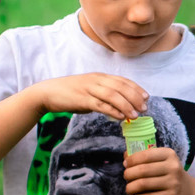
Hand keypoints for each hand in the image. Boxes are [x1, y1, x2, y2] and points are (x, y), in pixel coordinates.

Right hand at [32, 72, 149, 120]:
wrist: (48, 92)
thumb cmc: (70, 93)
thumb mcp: (90, 90)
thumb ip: (104, 96)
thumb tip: (119, 108)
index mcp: (100, 77)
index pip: (123, 80)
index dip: (136, 88)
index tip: (146, 97)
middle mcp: (96, 80)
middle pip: (121, 87)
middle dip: (135, 97)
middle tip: (144, 108)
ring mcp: (89, 89)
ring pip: (113, 95)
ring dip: (127, 105)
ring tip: (136, 115)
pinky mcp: (82, 99)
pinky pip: (100, 104)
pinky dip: (113, 110)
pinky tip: (121, 117)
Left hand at [120, 144, 191, 194]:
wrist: (187, 191)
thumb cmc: (168, 174)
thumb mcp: (161, 161)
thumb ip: (145, 157)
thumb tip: (126, 155)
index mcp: (169, 154)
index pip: (146, 155)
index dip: (132, 160)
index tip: (125, 165)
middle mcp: (173, 167)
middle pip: (142, 170)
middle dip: (129, 174)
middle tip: (126, 177)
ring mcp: (173, 182)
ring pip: (143, 184)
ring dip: (130, 188)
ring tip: (129, 189)